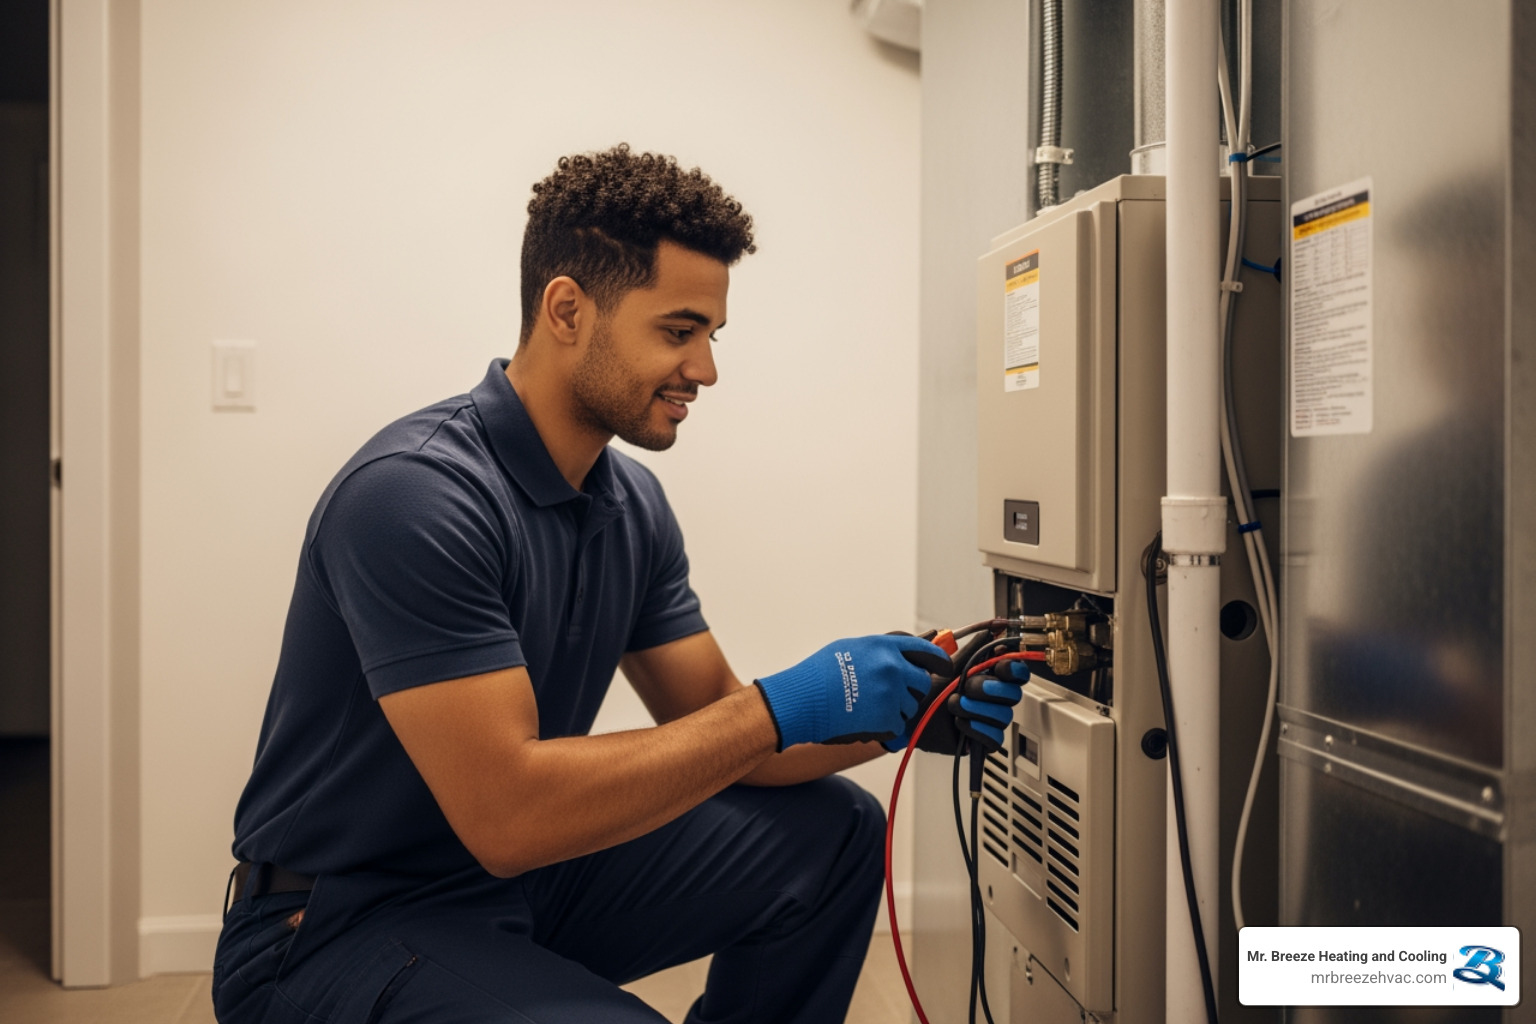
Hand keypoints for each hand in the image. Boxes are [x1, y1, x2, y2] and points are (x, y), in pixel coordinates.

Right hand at [754, 635, 950, 748]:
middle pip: (922, 683)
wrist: (802, 700)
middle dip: (911, 690)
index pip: (925, 651)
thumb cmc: (818, 674)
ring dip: (895, 710)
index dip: (938, 660)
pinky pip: (897, 726)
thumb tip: (905, 654)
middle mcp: (893, 668)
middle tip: (890, 695)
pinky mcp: (887, 719)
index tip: (943, 667)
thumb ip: (880, 650)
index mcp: (885, 647)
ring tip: (865, 707)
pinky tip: (863, 720)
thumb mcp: (850, 648)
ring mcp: (892, 694)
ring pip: (910, 707)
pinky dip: (884, 728)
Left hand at [886, 657, 1028, 754]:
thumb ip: (972, 648)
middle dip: (990, 689)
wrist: (909, 713)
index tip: (999, 667)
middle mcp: (994, 698)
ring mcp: (990, 719)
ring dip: (977, 709)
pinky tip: (960, 723)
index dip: (1013, 669)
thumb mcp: (949, 665)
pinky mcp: (982, 739)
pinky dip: (977, 729)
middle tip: (967, 687)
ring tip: (953, 704)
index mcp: (989, 677)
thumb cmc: (928, 689)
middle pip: (1013, 694)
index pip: (1017, 673)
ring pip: (1004, 716)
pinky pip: (995, 738)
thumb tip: (991, 632)